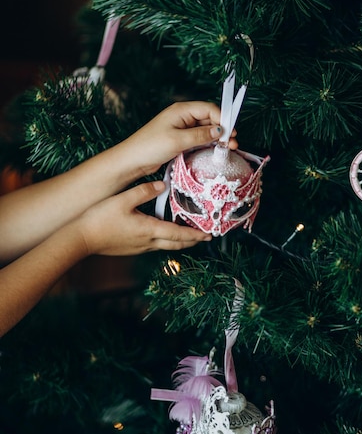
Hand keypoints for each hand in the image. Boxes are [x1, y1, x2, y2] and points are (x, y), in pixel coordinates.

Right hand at [75, 180, 211, 256]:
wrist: (81, 239)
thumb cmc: (100, 219)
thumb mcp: (123, 199)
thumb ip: (144, 191)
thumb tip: (162, 185)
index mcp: (149, 229)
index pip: (178, 234)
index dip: (195, 235)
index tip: (208, 235)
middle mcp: (147, 242)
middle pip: (176, 244)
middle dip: (192, 241)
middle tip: (205, 237)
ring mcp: (139, 248)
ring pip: (166, 246)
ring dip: (179, 242)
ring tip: (189, 237)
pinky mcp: (131, 249)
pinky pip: (154, 246)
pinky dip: (165, 241)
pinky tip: (163, 235)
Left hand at [121, 101, 238, 176]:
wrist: (131, 161)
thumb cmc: (150, 147)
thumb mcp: (178, 140)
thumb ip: (200, 135)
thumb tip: (220, 131)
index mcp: (181, 110)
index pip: (209, 109)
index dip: (222, 119)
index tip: (232, 132)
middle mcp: (182, 117)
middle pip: (209, 119)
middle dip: (223, 129)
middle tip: (233, 143)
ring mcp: (181, 128)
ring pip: (205, 130)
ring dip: (217, 138)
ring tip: (228, 148)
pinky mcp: (180, 139)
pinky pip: (199, 139)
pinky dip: (208, 144)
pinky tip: (216, 150)